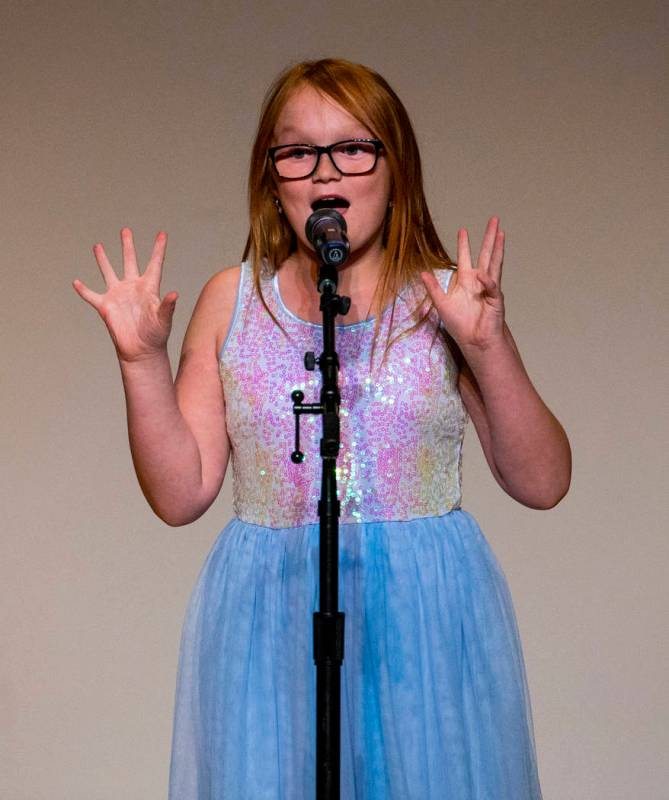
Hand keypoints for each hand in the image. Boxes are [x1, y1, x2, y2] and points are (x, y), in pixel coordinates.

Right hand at [73, 228, 177, 362]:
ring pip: (109, 272)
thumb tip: (174, 294)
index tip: (162, 233)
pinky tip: (76, 282)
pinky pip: (91, 295)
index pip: (155, 264)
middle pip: (129, 261)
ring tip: (97, 245)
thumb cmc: (156, 335)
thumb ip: (167, 306)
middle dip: (127, 246)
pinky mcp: (105, 307)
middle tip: (125, 230)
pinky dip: (83, 290)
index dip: (158, 249)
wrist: (141, 351)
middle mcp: (133, 287)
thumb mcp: (164, 320)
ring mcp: (118, 295)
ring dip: (103, 260)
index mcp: (149, 288)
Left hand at [421, 216, 504, 352]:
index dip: (464, 244)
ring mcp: (489, 288)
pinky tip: (483, 274)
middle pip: (485, 254)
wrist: (474, 341)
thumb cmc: (461, 325)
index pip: (466, 258)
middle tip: (494, 219)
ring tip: (500, 233)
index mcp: (466, 281)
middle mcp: (479, 281)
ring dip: (498, 248)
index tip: (463, 230)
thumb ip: (433, 288)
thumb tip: (422, 273)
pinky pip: (492, 288)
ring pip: (495, 263)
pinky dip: (488, 281)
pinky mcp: (495, 299)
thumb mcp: (442, 304)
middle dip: (488, 237)